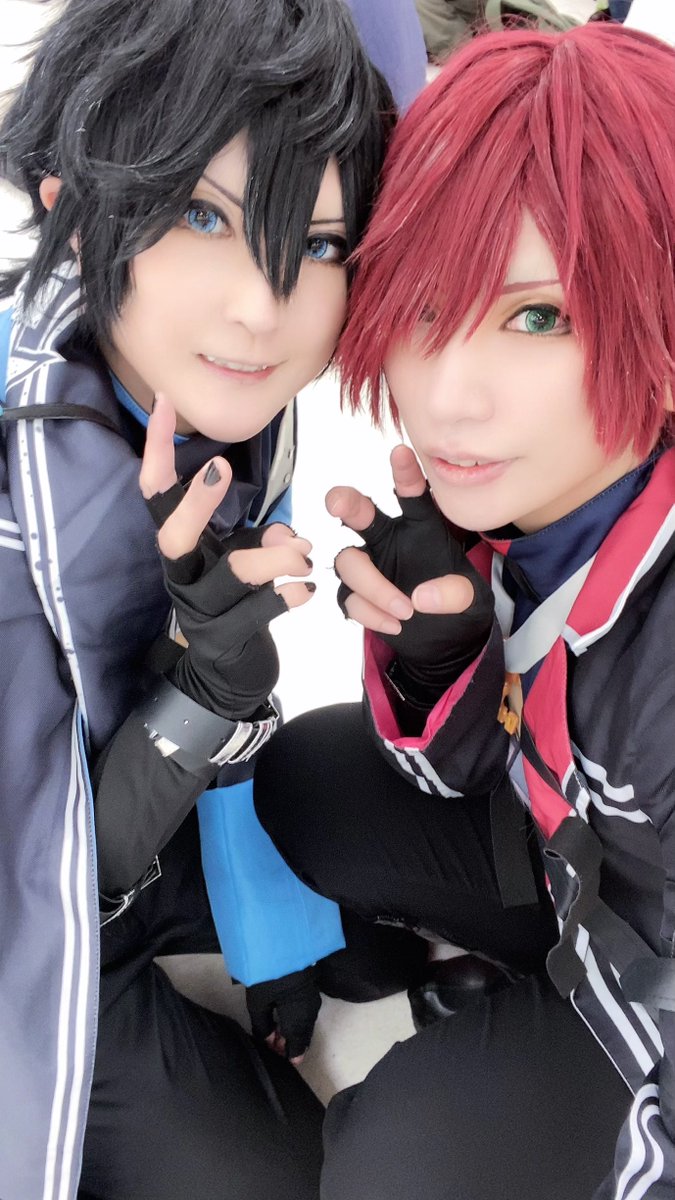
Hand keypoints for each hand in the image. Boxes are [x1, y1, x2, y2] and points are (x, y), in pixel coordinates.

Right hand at [139, 394, 314, 717]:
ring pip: (233, 572)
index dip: (158, 451)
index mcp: (182, 549)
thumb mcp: (242, 561)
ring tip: (305, 555)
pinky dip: (290, 595)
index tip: (163, 404)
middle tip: (221, 469)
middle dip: (198, 500)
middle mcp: (183, 576)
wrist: (226, 679)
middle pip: (174, 534)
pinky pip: (259, 612)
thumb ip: (260, 538)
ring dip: (277, 555)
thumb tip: (284, 532)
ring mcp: (200, 610)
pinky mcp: (225, 639)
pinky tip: (307, 592)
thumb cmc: (235, 605)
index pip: (156, 494)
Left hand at [246, 966, 320, 1063]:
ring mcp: (313, 1000)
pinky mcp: (311, 990)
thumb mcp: (259, 1003)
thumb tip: (269, 1041)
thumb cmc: (269, 976)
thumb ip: (263, 1026)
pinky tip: (285, 1018)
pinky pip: (306, 1013)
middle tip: (275, 1046)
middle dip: (290, 1044)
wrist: (284, 944)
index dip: (289, 1055)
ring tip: (277, 1033)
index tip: (279, 1058)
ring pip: (305, 1024)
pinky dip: (297, 1020)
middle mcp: (309, 1013)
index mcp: (298, 1021)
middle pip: (302, 1036)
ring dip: (293, 1031)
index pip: (297, 1047)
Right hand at [328, 445, 493, 704]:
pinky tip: (395, 625)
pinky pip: (349, 597)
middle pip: (359, 512)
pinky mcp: (357, 595)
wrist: (445, 644)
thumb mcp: (473, 602)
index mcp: (421, 527)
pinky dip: (370, 613)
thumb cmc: (459, 608)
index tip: (400, 452)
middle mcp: (390, 540)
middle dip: (345, 502)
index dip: (404, 472)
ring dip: (373, 587)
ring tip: (406, 611)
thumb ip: (454, 594)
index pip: (411, 494)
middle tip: (338, 503)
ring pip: (349, 562)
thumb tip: (420, 597)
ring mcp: (370, 566)